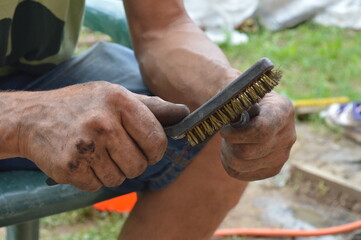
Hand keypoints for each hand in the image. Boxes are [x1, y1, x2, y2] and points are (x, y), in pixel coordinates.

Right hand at [17, 81, 188, 190]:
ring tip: (96, 151)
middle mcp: (103, 122)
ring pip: (119, 178)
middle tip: (116, 149)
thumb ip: (152, 107)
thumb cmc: (83, 105)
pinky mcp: (70, 167)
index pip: (156, 140)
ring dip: (111, 170)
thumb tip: (184, 112)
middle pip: (140, 164)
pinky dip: (92, 177)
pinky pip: (97, 185)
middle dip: (133, 162)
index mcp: (120, 101)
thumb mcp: (116, 95)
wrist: (33, 117)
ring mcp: (85, 146)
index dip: (155, 150)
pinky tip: (82, 159)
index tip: (148, 150)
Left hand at [220, 91, 295, 180]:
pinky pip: (242, 174)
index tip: (224, 130)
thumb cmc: (242, 98)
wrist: (252, 109)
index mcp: (282, 110)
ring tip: (228, 142)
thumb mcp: (239, 93)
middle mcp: (288, 135)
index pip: (261, 131)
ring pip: (242, 165)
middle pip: (247, 152)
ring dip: (227, 154)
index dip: (237, 134)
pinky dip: (229, 164)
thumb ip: (234, 102)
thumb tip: (229, 116)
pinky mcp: (273, 169)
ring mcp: (282, 155)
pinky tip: (232, 151)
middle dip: (229, 144)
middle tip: (224, 134)